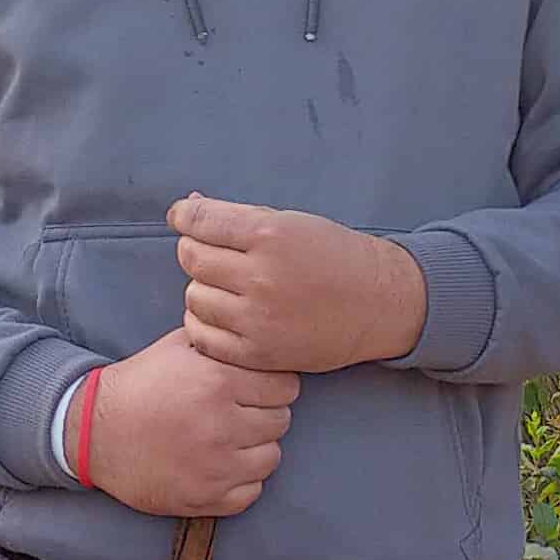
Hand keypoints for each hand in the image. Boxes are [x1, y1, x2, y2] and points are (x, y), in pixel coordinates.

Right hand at [66, 331, 299, 518]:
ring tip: (229, 438)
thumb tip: (261, 335)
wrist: (94, 432)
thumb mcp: (178, 347)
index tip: (255, 387)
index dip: (273, 384)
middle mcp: (222, 426)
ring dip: (256, 448)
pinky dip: (241, 480)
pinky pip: (253, 492)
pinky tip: (220, 464)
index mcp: (217, 382)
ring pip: (272, 457)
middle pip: (281, 420)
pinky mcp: (206, 498)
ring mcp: (216, 467)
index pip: (286, 386)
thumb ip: (222, 341)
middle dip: (264, 413)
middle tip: (239, 411)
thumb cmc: (140, 384)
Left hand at [170, 194, 428, 373]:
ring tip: (223, 285)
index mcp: (270, 235)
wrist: (377, 303)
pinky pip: (203, 336)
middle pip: (192, 259)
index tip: (183, 217)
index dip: (184, 216)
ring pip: (194, 297)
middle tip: (210, 252)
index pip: (200, 221)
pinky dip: (202, 322)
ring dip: (201, 287)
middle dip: (194, 250)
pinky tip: (220, 313)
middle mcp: (261, 277)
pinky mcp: (259, 352)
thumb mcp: (292, 222)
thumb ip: (238, 216)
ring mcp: (259, 318)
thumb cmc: (334, 256)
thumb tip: (188, 208)